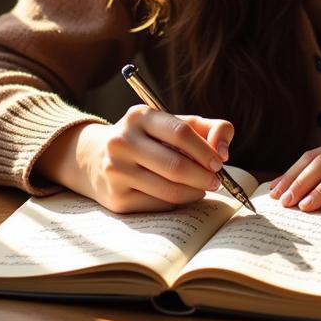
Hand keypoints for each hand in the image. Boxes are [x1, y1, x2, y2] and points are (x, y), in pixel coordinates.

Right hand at [36, 107, 234, 213]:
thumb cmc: (148, 139)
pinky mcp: (115, 198)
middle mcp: (122, 141)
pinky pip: (158, 205)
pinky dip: (178, 202)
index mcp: (139, 116)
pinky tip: (182, 195)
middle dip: (204, 176)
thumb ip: (207, 128)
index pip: (180, 132)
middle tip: (217, 181)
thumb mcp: (172, 124)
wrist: (96, 158)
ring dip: (195, 192)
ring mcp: (116, 171)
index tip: (220, 162)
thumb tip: (224, 150)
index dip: (205, 150)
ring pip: (169, 189)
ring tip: (203, 188)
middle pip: (176, 165)